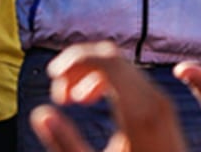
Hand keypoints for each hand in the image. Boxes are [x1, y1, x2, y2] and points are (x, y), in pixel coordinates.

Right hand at [29, 42, 186, 151]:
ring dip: (89, 74)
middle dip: (79, 66)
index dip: (77, 58)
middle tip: (58, 95)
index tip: (53, 75)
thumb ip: (65, 144)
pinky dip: (105, 81)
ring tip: (70, 100)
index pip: (108, 60)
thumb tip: (41, 114)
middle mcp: (155, 99)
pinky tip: (88, 98)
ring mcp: (160, 100)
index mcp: (141, 113)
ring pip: (121, 66)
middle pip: (112, 58)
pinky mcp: (159, 104)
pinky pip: (130, 78)